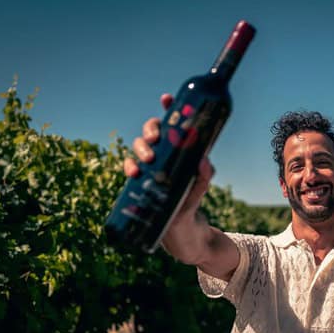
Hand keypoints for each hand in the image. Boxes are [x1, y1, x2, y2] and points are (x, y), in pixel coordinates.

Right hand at [123, 94, 214, 261]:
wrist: (183, 234)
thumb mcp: (200, 189)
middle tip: (156, 137)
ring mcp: (149, 170)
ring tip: (147, 158)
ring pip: (139, 147)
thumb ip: (204, 175)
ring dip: (140, 147)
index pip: (174, 126)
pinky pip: (129, 168)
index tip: (167, 98)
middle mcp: (163, 157)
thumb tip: (203, 160)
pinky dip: (129, 166)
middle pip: (153, 132)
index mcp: (179, 153)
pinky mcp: (140, 184)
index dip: (170, 110)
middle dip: (151, 129)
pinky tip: (134, 172)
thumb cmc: (191, 206)